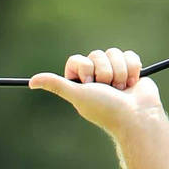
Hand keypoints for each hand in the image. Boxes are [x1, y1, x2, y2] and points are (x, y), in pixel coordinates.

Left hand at [29, 47, 164, 135]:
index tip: (90, 84)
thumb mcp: (77, 95)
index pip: (77, 60)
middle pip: (97, 54)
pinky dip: (133, 69)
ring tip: (121, 89)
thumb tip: (31, 82)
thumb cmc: (106, 108)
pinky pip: (129, 55)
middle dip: (105, 72)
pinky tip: (132, 84)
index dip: (86, 69)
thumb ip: (56, 85)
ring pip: (114, 53)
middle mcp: (95, 77)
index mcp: (79, 83)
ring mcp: (113, 72)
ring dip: (120, 72)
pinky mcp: (130, 69)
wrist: (137, 115)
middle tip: (108, 89)